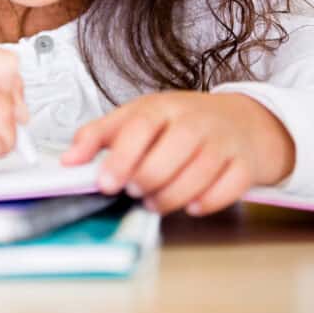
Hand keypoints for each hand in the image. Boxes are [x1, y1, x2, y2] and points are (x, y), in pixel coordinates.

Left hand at [60, 92, 294, 215]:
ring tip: (154, 202)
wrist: (241, 121)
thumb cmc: (181, 122)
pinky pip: (229, 188)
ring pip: (198, 175)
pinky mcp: (245, 165)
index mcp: (162, 107)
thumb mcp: (137, 117)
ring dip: (171, 197)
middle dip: (146, 181)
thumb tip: (68, 160)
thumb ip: (99, 136)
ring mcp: (223, 142)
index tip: (105, 183)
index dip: (120, 157)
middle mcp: (195, 121)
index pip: (140, 126)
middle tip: (133, 192)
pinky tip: (192, 205)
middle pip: (170, 154)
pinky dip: (208, 202)